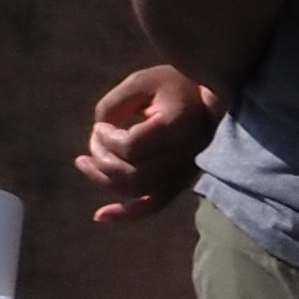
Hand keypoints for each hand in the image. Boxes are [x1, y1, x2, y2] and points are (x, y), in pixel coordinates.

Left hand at [77, 64, 223, 221]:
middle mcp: (184, 154)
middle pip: (132, 173)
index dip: (107, 139)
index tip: (100, 125)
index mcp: (176, 125)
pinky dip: (127, 213)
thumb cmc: (175, 84)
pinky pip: (154, 204)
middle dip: (102, 159)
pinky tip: (99, 216)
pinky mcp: (181, 181)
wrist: (214, 96)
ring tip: (84, 163)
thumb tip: (98, 132)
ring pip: (138, 189)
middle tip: (92, 140)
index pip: (131, 146)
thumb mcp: (141, 81)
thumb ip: (115, 104)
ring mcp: (184, 171)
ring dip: (105, 180)